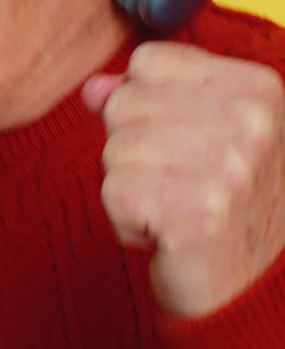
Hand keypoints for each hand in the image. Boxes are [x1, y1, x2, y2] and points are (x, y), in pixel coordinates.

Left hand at [82, 43, 284, 316]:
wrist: (251, 287)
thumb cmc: (219, 200)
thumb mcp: (195, 129)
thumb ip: (144, 95)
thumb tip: (92, 89)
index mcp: (256, 88)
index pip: (148, 61)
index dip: (146, 105)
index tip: (184, 143)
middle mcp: (252, 124)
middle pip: (124, 104)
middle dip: (132, 149)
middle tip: (177, 183)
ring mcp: (231, 169)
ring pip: (114, 149)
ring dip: (128, 187)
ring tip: (170, 208)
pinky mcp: (201, 215)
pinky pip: (114, 193)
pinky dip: (125, 221)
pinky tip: (163, 235)